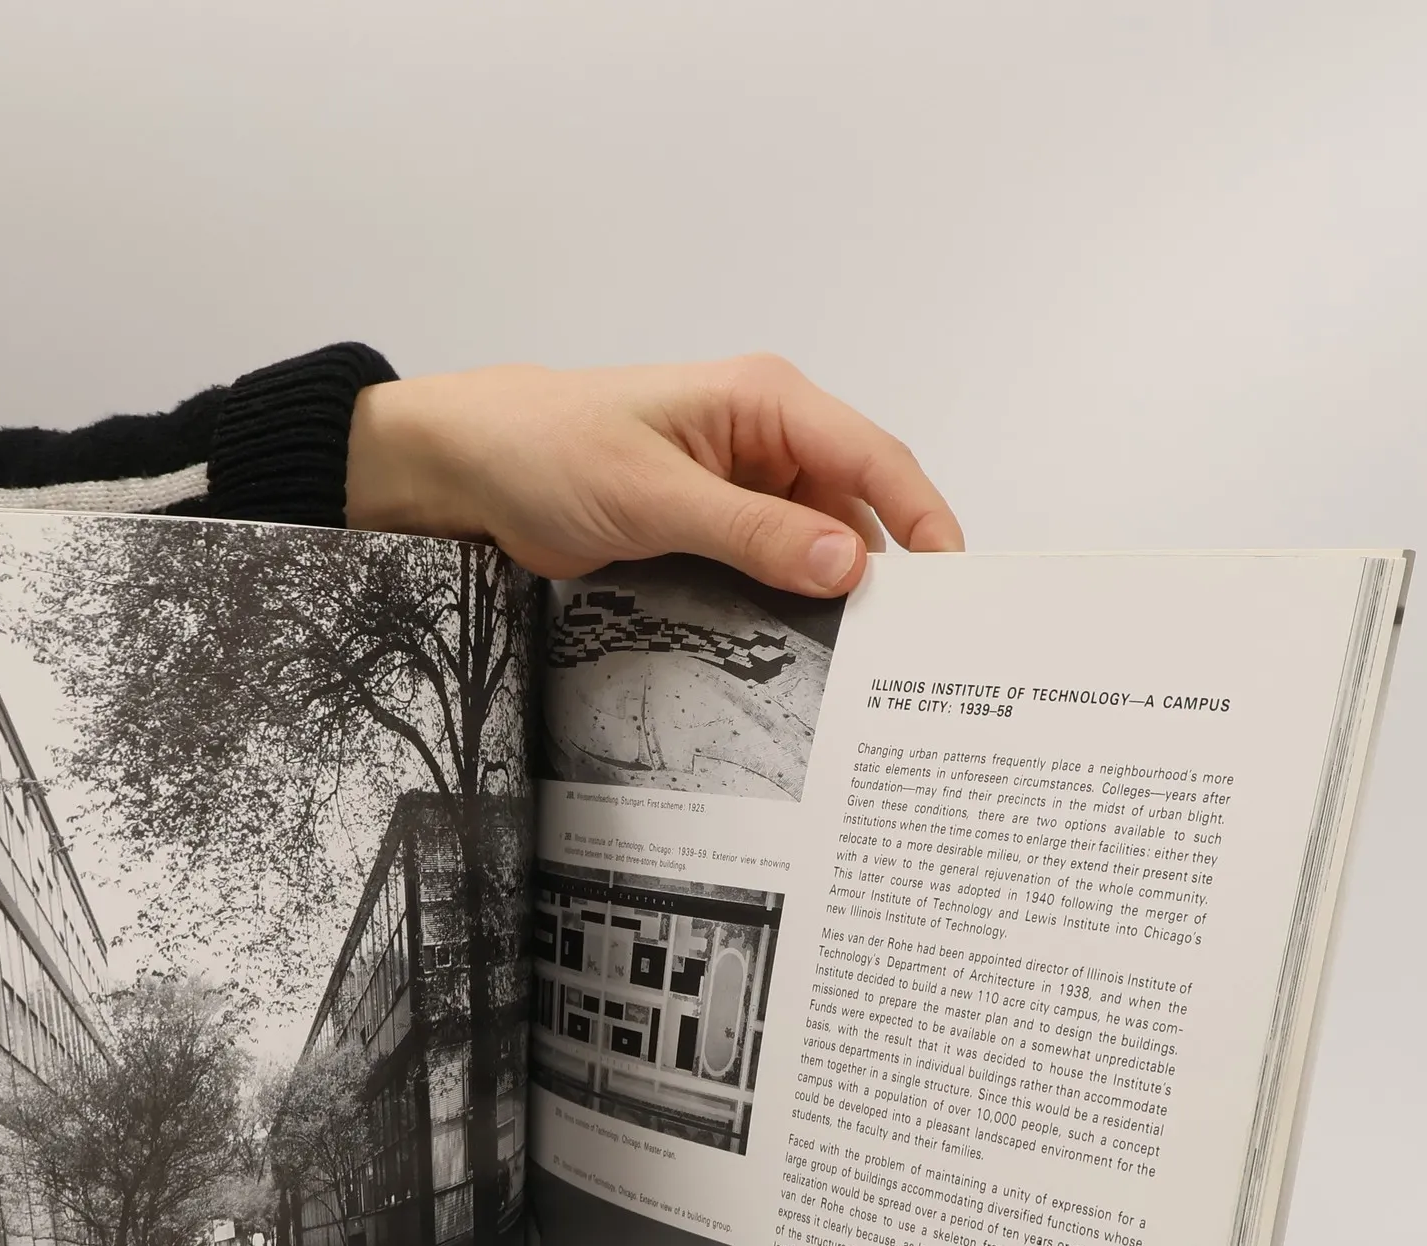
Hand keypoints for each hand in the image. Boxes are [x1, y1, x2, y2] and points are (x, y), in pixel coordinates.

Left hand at [346, 354, 962, 593]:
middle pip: (857, 506)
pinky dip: (791, 601)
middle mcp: (768, 439)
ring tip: (866, 662)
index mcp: (767, 402)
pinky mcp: (714, 526)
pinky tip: (804, 648)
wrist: (472, 467)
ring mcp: (742, 486)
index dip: (923, 519)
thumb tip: (848, 562)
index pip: (874, 457)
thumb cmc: (550, 450)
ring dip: (835, 594)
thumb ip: (752, 532)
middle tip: (915, 647)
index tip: (953, 585)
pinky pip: (774, 564)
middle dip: (886, 569)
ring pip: (818, 543)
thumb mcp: (654, 495)